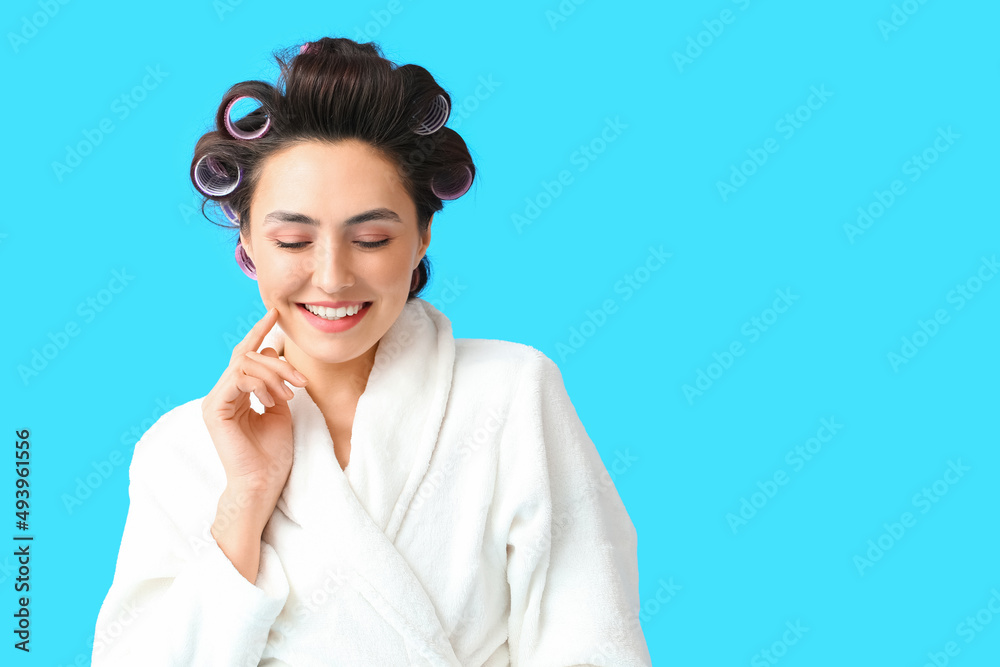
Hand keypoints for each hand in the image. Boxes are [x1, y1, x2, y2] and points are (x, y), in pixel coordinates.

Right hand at [201, 307, 306, 521]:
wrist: (263, 483)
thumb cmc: (273, 454)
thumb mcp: (280, 410)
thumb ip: (275, 383)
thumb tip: (274, 355)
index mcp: (236, 394)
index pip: (245, 354)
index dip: (259, 331)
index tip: (275, 313)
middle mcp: (222, 394)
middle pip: (248, 356)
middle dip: (279, 362)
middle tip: (301, 381)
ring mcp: (215, 401)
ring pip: (245, 364)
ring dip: (274, 374)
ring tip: (291, 394)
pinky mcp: (214, 409)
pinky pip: (238, 378)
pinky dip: (261, 384)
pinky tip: (275, 399)